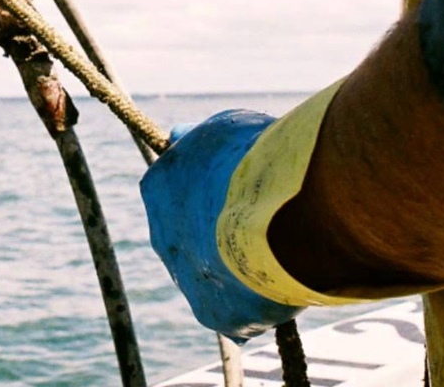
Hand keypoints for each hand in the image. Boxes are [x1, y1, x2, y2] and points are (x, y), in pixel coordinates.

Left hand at [140, 110, 301, 342]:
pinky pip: (237, 312)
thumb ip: (200, 138)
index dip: (216, 187)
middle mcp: (163, 236)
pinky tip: (283, 289)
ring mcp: (188, 279)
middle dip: (225, 229)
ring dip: (244, 267)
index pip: (179, 187)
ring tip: (285, 254)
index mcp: (159, 188)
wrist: (283, 214)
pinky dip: (259, 302)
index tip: (245, 184)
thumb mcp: (226, 128)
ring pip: (217, 274)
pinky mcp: (218, 315)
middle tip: (268, 221)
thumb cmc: (258, 160)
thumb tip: (178, 135)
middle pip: (195, 234)